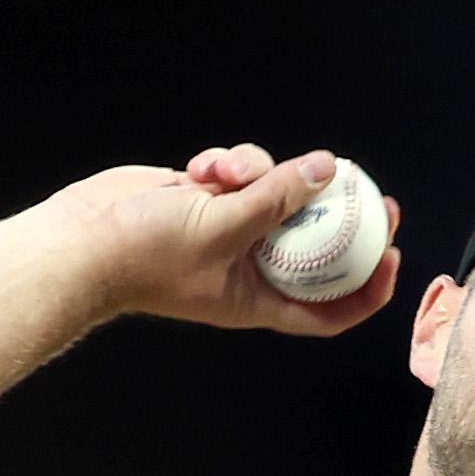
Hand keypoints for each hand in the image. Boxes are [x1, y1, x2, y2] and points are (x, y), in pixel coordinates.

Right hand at [51, 143, 402, 335]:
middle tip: (366, 187)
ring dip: (257, 172)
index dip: (367, 289)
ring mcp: (230, 233)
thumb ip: (277, 198)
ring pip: (274, 194)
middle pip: (313, 244)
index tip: (391, 256)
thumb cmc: (144, 255)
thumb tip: (327, 170)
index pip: (329, 311)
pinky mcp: (210, 201)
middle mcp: (250, 268)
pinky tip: (200, 167)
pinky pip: (241, 175)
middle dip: (336, 214)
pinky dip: (227, 164)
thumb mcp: (222, 225)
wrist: (84, 238)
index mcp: (258, 299)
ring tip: (223, 170)